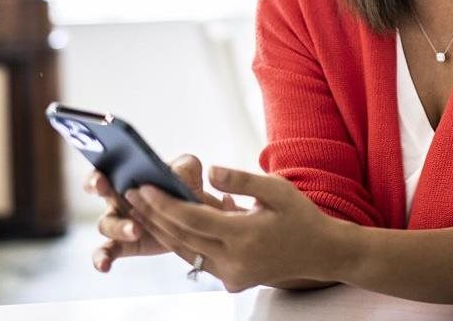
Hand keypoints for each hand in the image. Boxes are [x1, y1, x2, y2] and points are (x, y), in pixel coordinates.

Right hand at [85, 154, 238, 272]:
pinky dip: (102, 259)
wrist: (197, 217)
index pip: (103, 170)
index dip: (97, 174)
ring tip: (137, 231)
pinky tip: (104, 266)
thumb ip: (184, 167)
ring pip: (106, 225)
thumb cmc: (186, 187)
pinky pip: (106, 252)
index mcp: (126, 175)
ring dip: (119, 227)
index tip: (101, 179)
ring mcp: (118, 223)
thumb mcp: (189, 171)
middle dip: (98, 190)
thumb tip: (176, 175)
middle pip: (99, 192)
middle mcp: (117, 197)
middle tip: (108, 189)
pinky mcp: (125, 245)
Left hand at [124, 165, 340, 292]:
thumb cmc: (300, 216)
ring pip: (185, 252)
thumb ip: (241, 180)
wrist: (321, 253)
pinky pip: (198, 261)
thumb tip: (209, 170)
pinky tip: (166, 225)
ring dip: (160, 230)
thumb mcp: (276, 189)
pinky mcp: (232, 282)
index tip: (143, 186)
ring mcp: (232, 275)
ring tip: (139, 208)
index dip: (163, 203)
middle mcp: (234, 261)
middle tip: (130, 193)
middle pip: (181, 237)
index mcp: (244, 236)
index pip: (191, 219)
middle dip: (153, 215)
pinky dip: (180, 242)